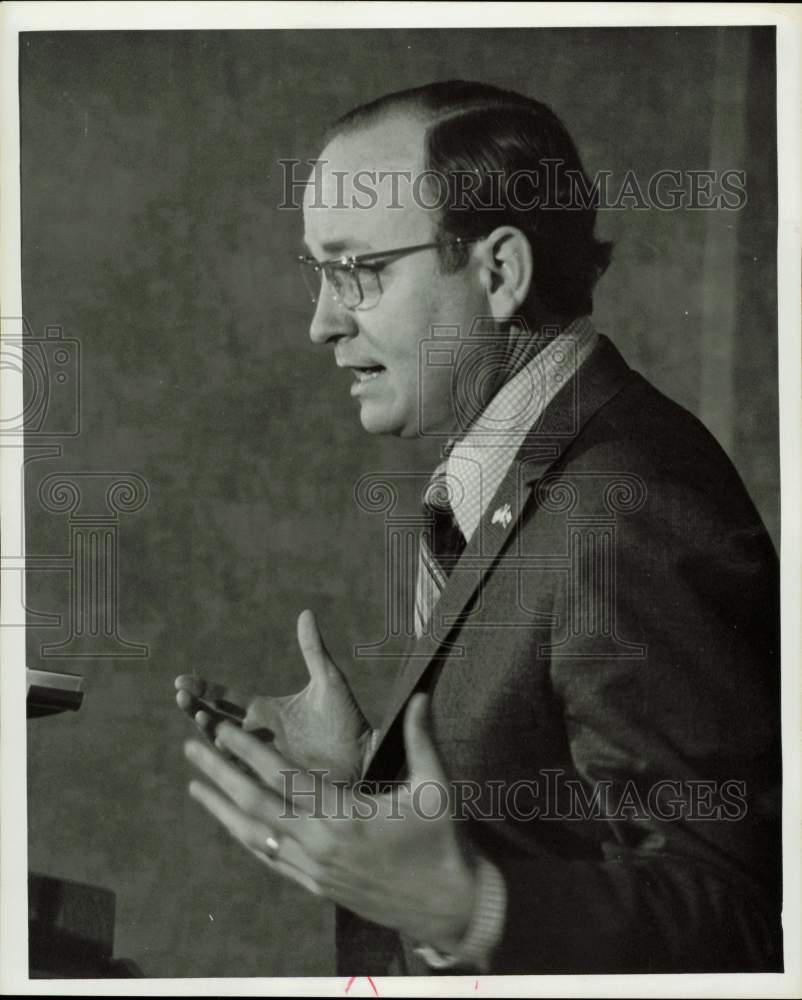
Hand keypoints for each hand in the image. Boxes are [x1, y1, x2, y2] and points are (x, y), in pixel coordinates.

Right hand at [175, 609, 370, 782]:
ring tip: (197, 715)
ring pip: (222, 747)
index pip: (225, 700)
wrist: (365, 758)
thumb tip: (306, 613)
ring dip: (207, 731)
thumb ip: (313, 650)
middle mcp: (258, 736)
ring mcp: (262, 759)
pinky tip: (214, 752)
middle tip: (180, 695)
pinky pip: (240, 774)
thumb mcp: (328, 681)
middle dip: (194, 708)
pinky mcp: (271, 780)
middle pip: (215, 721)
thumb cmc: (348, 722)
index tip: (182, 681)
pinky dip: (224, 763)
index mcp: (266, 712)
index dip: (203, 690)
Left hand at [184, 693, 477, 952]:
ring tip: (194, 785)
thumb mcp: (436, 787)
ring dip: (221, 809)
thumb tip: (420, 693)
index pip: (283, 777)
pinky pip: (270, 861)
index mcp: (343, 817)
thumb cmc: (443, 842)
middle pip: (255, 805)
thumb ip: (421, 738)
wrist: (450, 906)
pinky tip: (232, 826)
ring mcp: (314, 871)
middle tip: (190, 746)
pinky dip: (246, 839)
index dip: (248, 751)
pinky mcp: (317, 887)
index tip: (221, 728)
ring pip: (255, 837)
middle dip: (219, 774)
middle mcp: (319, 845)